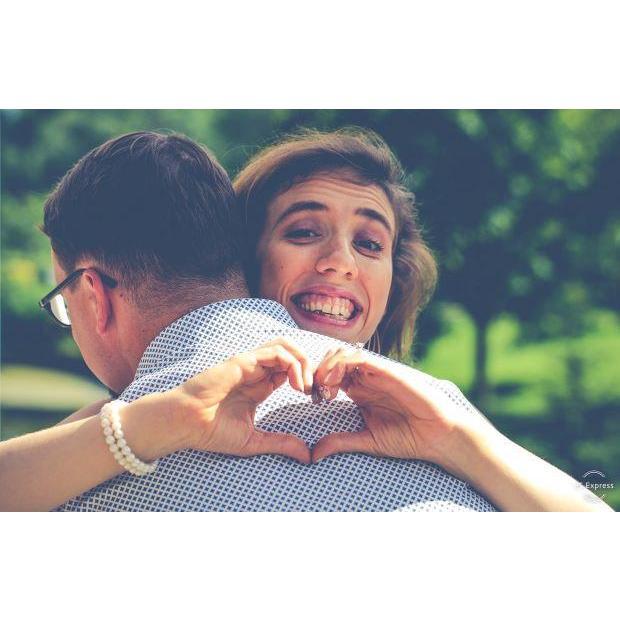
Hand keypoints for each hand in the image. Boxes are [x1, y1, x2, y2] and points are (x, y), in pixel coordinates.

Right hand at [171, 338, 313, 462]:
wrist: (185, 423)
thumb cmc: (211, 431)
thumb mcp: (254, 441)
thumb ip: (281, 444)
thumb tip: (307, 456)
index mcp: (260, 386)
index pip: (292, 371)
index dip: (308, 380)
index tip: (317, 400)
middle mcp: (257, 371)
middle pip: (292, 354)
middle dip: (310, 367)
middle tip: (316, 391)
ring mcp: (251, 363)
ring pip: (285, 346)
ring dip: (303, 361)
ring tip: (306, 386)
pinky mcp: (244, 360)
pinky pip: (276, 352)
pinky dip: (293, 364)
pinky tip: (296, 385)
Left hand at [311, 347, 483, 467]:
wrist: (437, 436)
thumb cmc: (406, 438)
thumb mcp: (366, 441)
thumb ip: (340, 442)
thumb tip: (313, 455)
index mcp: (360, 391)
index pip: (330, 375)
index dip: (316, 382)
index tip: (312, 398)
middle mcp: (366, 378)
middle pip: (333, 360)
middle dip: (318, 371)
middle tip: (314, 390)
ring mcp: (377, 373)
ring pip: (344, 354)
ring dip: (328, 366)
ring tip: (324, 387)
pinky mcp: (388, 371)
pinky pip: (361, 358)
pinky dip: (344, 364)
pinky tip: (336, 383)